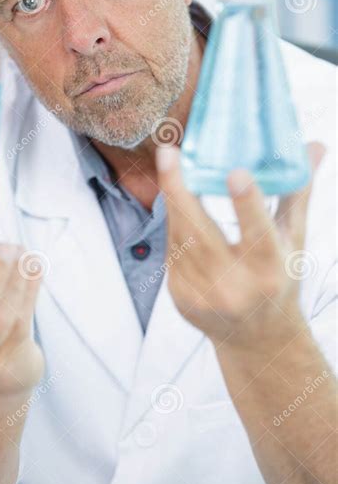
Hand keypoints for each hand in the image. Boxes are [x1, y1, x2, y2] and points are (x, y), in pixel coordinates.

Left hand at [156, 143, 325, 347]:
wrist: (256, 339)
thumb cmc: (278, 279)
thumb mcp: (293, 241)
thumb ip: (297, 194)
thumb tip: (316, 145)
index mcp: (269, 271)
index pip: (259, 234)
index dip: (247, 203)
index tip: (235, 172)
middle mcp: (234, 286)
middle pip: (201, 233)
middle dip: (180, 190)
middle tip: (168, 153)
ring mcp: (203, 295)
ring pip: (181, 237)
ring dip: (173, 200)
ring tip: (170, 164)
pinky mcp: (181, 298)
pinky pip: (172, 250)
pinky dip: (173, 223)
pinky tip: (175, 202)